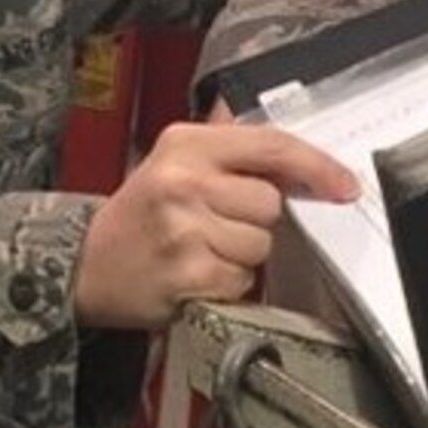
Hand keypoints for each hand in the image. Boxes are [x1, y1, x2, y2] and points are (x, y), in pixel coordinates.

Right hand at [72, 120, 356, 329]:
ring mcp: (185, 229)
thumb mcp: (175, 164)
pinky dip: (228, 284)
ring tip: (202, 250)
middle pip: (270, 203)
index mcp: (186, 143)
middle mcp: (184, 181)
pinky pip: (243, 280)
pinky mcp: (188, 273)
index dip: (316, 166)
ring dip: (243, 255)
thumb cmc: (140, 215)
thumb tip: (301, 158)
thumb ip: (233, 155)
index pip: (271, 146)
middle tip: (216, 223)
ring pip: (261, 245)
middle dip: (257, 220)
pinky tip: (196, 274)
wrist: (83, 264)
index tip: (344, 186)